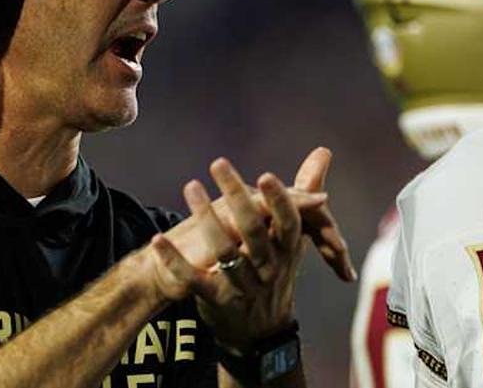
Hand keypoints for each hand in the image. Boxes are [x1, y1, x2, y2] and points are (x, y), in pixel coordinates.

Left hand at [158, 148, 354, 282]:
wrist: (259, 331)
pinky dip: (175, 260)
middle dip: (237, 196)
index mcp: (286, 249)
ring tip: (191, 186)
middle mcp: (268, 268)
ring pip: (225, 251)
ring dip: (206, 217)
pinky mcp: (217, 299)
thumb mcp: (291, 238)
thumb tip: (323, 151)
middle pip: (253, 230)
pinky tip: (158, 239)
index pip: (287, 223)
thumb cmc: (275, 270)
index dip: (279, 201)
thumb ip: (301, 194)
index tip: (265, 176)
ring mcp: (243, 285)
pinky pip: (194, 279)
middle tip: (219, 163)